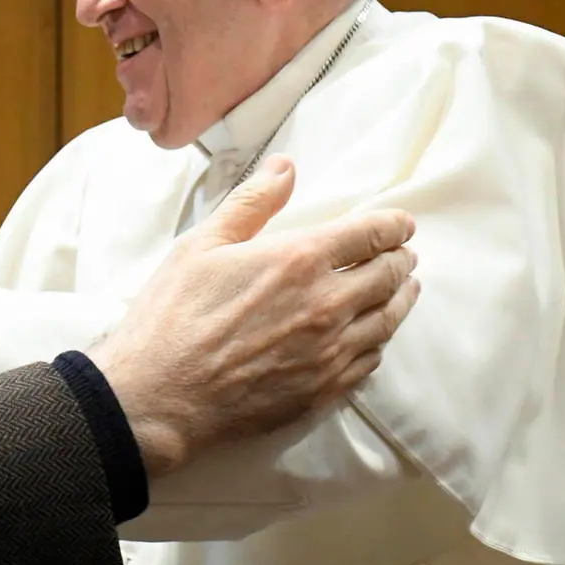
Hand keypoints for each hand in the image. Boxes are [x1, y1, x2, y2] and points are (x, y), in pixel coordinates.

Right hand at [89, 155, 418, 477]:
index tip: (400, 224)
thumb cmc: (172, 317)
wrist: (160, 396)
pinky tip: (373, 336)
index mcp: (299, 260)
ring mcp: (330, 352)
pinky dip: (379, 340)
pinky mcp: (324, 390)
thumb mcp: (200, 246)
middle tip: (402, 255)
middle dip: (400, 259)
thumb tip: (284, 168)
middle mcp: (327, 305)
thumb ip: (250, 203)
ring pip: (387, 320)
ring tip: (404, 289)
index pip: (370, 234)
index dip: (392, 225)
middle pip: (388, 276)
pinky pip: (370, 360)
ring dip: (401, 299)